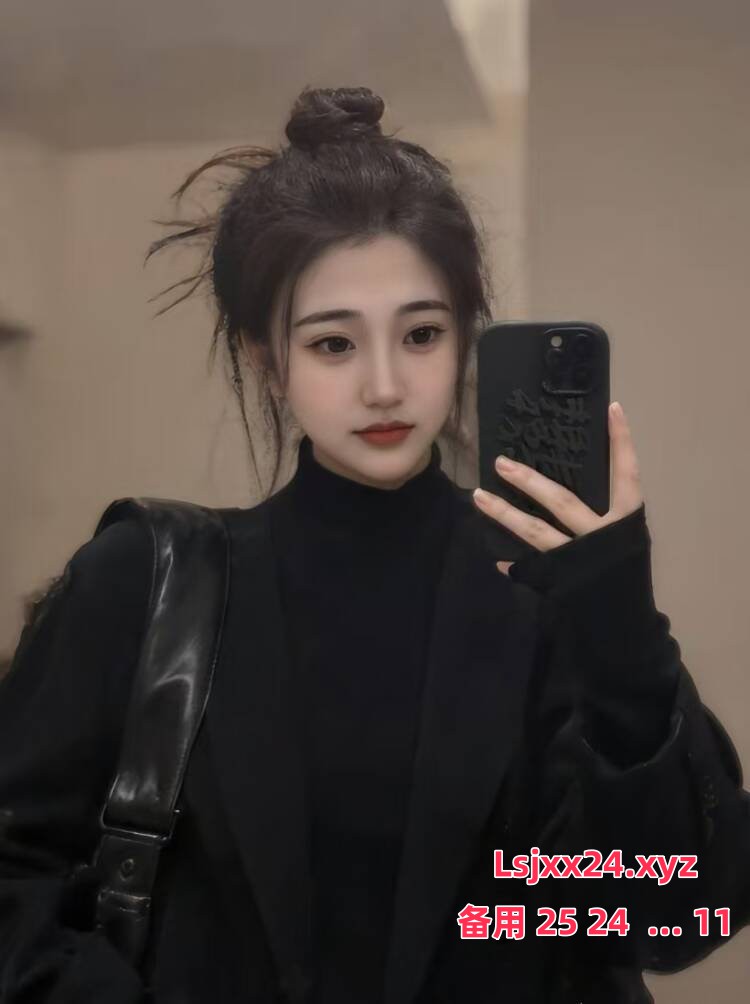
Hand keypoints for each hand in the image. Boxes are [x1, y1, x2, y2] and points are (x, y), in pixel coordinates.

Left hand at [472, 402, 642, 576]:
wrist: (628, 631)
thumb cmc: (625, 580)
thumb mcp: (624, 545)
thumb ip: (602, 519)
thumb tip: (559, 493)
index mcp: (626, 523)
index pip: (626, 474)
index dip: (621, 443)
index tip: (612, 409)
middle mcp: (602, 538)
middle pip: (562, 501)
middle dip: (530, 481)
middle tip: (501, 462)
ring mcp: (579, 562)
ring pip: (536, 533)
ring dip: (504, 514)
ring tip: (478, 497)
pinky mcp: (562, 585)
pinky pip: (531, 570)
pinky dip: (514, 565)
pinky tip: (498, 561)